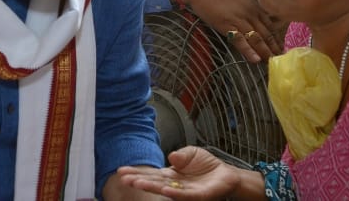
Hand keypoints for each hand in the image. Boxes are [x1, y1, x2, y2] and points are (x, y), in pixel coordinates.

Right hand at [118, 146, 240, 199]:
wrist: (226, 174)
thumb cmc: (207, 165)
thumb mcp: (191, 153)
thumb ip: (181, 154)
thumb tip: (171, 156)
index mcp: (172, 174)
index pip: (152, 173)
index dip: (138, 172)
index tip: (122, 171)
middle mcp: (175, 184)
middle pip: (154, 182)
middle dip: (138, 180)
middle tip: (124, 178)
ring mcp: (185, 191)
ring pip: (165, 189)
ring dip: (151, 186)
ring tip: (137, 182)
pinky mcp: (198, 195)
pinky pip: (184, 194)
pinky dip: (173, 192)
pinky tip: (164, 189)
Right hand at [179, 0, 283, 61]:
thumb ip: (251, 7)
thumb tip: (258, 17)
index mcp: (254, 6)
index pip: (270, 25)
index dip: (276, 38)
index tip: (281, 47)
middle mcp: (250, 13)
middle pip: (266, 33)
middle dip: (274, 47)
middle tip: (281, 59)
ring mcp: (239, 20)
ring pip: (256, 38)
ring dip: (265, 51)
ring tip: (272, 62)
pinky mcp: (226, 25)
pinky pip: (240, 40)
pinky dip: (248, 51)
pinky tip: (255, 59)